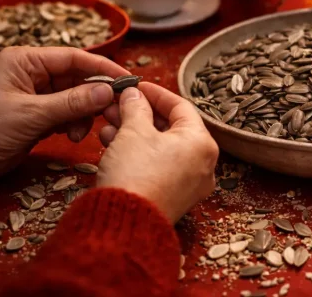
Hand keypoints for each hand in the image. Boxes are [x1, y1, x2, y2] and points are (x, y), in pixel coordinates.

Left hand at [0, 47, 128, 178]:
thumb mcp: (32, 115)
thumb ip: (73, 102)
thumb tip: (109, 91)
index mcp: (25, 61)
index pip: (74, 57)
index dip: (103, 68)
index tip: (127, 80)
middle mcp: (32, 73)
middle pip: (78, 78)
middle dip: (95, 96)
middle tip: (113, 111)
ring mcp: (35, 95)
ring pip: (75, 98)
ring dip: (84, 114)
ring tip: (80, 133)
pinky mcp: (37, 115)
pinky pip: (67, 113)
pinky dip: (74, 124)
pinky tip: (71, 136)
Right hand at [97, 83, 217, 221]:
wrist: (125, 225)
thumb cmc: (135, 174)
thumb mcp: (133, 131)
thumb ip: (135, 107)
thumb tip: (134, 94)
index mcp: (202, 143)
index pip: (181, 107)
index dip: (155, 93)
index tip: (136, 86)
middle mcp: (203, 164)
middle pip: (172, 128)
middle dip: (140, 114)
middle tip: (117, 105)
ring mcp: (190, 184)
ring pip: (162, 148)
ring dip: (135, 133)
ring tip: (108, 123)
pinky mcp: (173, 197)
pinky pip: (158, 166)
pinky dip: (139, 153)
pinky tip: (112, 144)